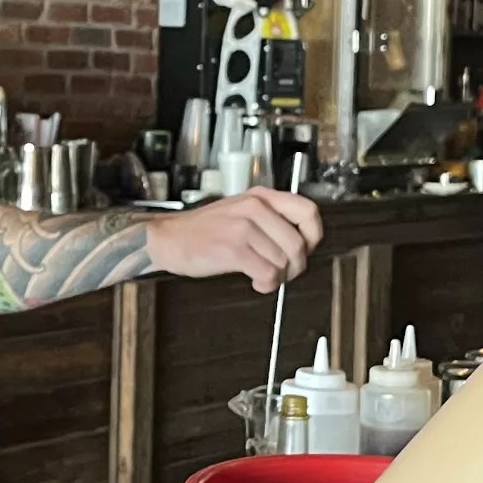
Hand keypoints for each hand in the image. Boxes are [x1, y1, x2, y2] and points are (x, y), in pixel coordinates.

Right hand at [146, 187, 320, 292]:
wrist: (169, 238)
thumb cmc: (204, 230)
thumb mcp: (241, 211)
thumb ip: (270, 220)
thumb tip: (300, 244)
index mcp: (261, 197)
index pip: (308, 211)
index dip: (313, 235)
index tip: (305, 249)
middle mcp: (255, 208)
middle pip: (298, 244)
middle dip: (295, 266)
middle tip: (282, 273)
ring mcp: (244, 228)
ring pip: (283, 261)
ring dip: (278, 277)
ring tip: (264, 278)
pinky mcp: (233, 249)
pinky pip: (267, 273)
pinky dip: (267, 285)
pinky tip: (257, 283)